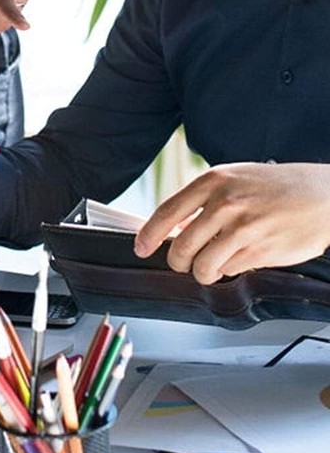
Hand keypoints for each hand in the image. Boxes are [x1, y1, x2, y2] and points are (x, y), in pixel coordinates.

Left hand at [134, 162, 329, 283]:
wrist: (325, 195)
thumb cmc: (276, 187)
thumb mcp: (234, 180)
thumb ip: (202, 201)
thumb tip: (174, 228)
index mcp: (213, 181)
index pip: (166, 212)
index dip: (149, 235)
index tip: (141, 248)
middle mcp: (225, 204)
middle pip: (180, 247)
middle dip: (178, 262)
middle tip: (184, 263)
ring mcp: (243, 228)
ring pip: (203, 266)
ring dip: (203, 272)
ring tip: (212, 265)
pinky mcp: (261, 251)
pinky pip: (229, 271)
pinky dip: (229, 269)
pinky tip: (242, 257)